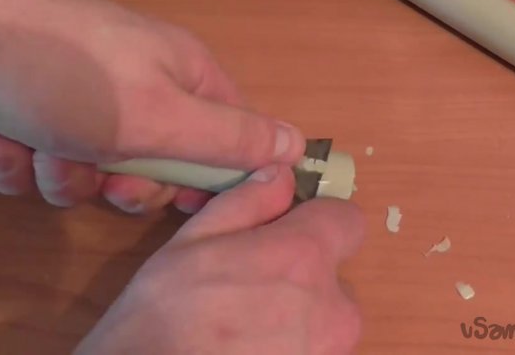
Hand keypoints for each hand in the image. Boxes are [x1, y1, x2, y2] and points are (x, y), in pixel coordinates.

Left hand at [0, 0, 304, 212]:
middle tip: (108, 174)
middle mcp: (144, 93)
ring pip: (99, 176)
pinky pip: (52, 167)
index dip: (214, 178)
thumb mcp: (162, 115)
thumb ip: (232, 138)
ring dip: (69, 176)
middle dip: (128, 184)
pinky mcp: (42, 121)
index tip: (188, 202)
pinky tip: (12, 140)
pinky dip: (30, 164)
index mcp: (187, 81)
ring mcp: (90, 107)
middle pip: (162, 170)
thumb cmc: (71, 75)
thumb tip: (299, 146)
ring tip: (44, 147)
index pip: (231, 140)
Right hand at [74, 165, 363, 354]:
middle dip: (302, 273)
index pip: (348, 220)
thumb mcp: (193, 241)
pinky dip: (292, 344)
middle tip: (251, 285)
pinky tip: (250, 346)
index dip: (319, 219)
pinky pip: (316, 347)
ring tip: (245, 322)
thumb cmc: (165, 315)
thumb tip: (283, 176)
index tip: (288, 229)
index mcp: (306, 256)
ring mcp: (331, 349)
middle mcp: (334, 306)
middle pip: (335, 274)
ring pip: (326, 317)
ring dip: (298, 314)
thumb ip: (249, 201)